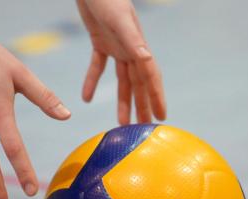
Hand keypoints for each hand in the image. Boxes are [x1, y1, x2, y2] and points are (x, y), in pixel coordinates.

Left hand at [77, 0, 165, 124]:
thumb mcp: (120, 20)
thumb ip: (133, 40)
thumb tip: (146, 60)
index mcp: (138, 46)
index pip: (150, 77)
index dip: (156, 97)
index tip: (160, 118)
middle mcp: (131, 49)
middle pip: (138, 83)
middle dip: (142, 105)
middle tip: (143, 128)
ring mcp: (116, 46)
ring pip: (121, 80)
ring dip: (122, 100)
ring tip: (121, 123)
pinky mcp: (100, 41)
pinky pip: (98, 66)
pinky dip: (92, 81)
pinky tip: (86, 98)